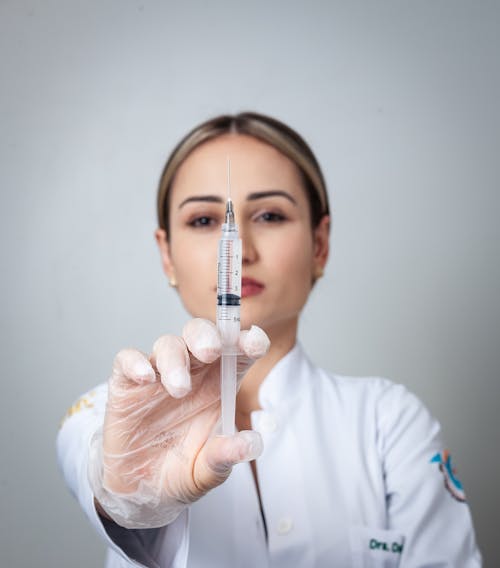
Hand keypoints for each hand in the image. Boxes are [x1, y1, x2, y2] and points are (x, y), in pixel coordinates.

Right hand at [88, 318, 269, 528]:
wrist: (140, 492)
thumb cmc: (181, 471)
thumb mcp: (208, 471)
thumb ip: (226, 455)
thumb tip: (253, 444)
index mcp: (220, 383)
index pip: (238, 350)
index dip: (248, 340)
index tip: (254, 344)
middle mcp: (192, 372)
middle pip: (200, 334)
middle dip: (207, 336)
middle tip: (211, 351)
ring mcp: (159, 375)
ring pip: (167, 344)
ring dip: (175, 359)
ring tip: (179, 389)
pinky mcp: (127, 385)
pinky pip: (127, 359)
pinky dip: (135, 362)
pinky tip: (145, 378)